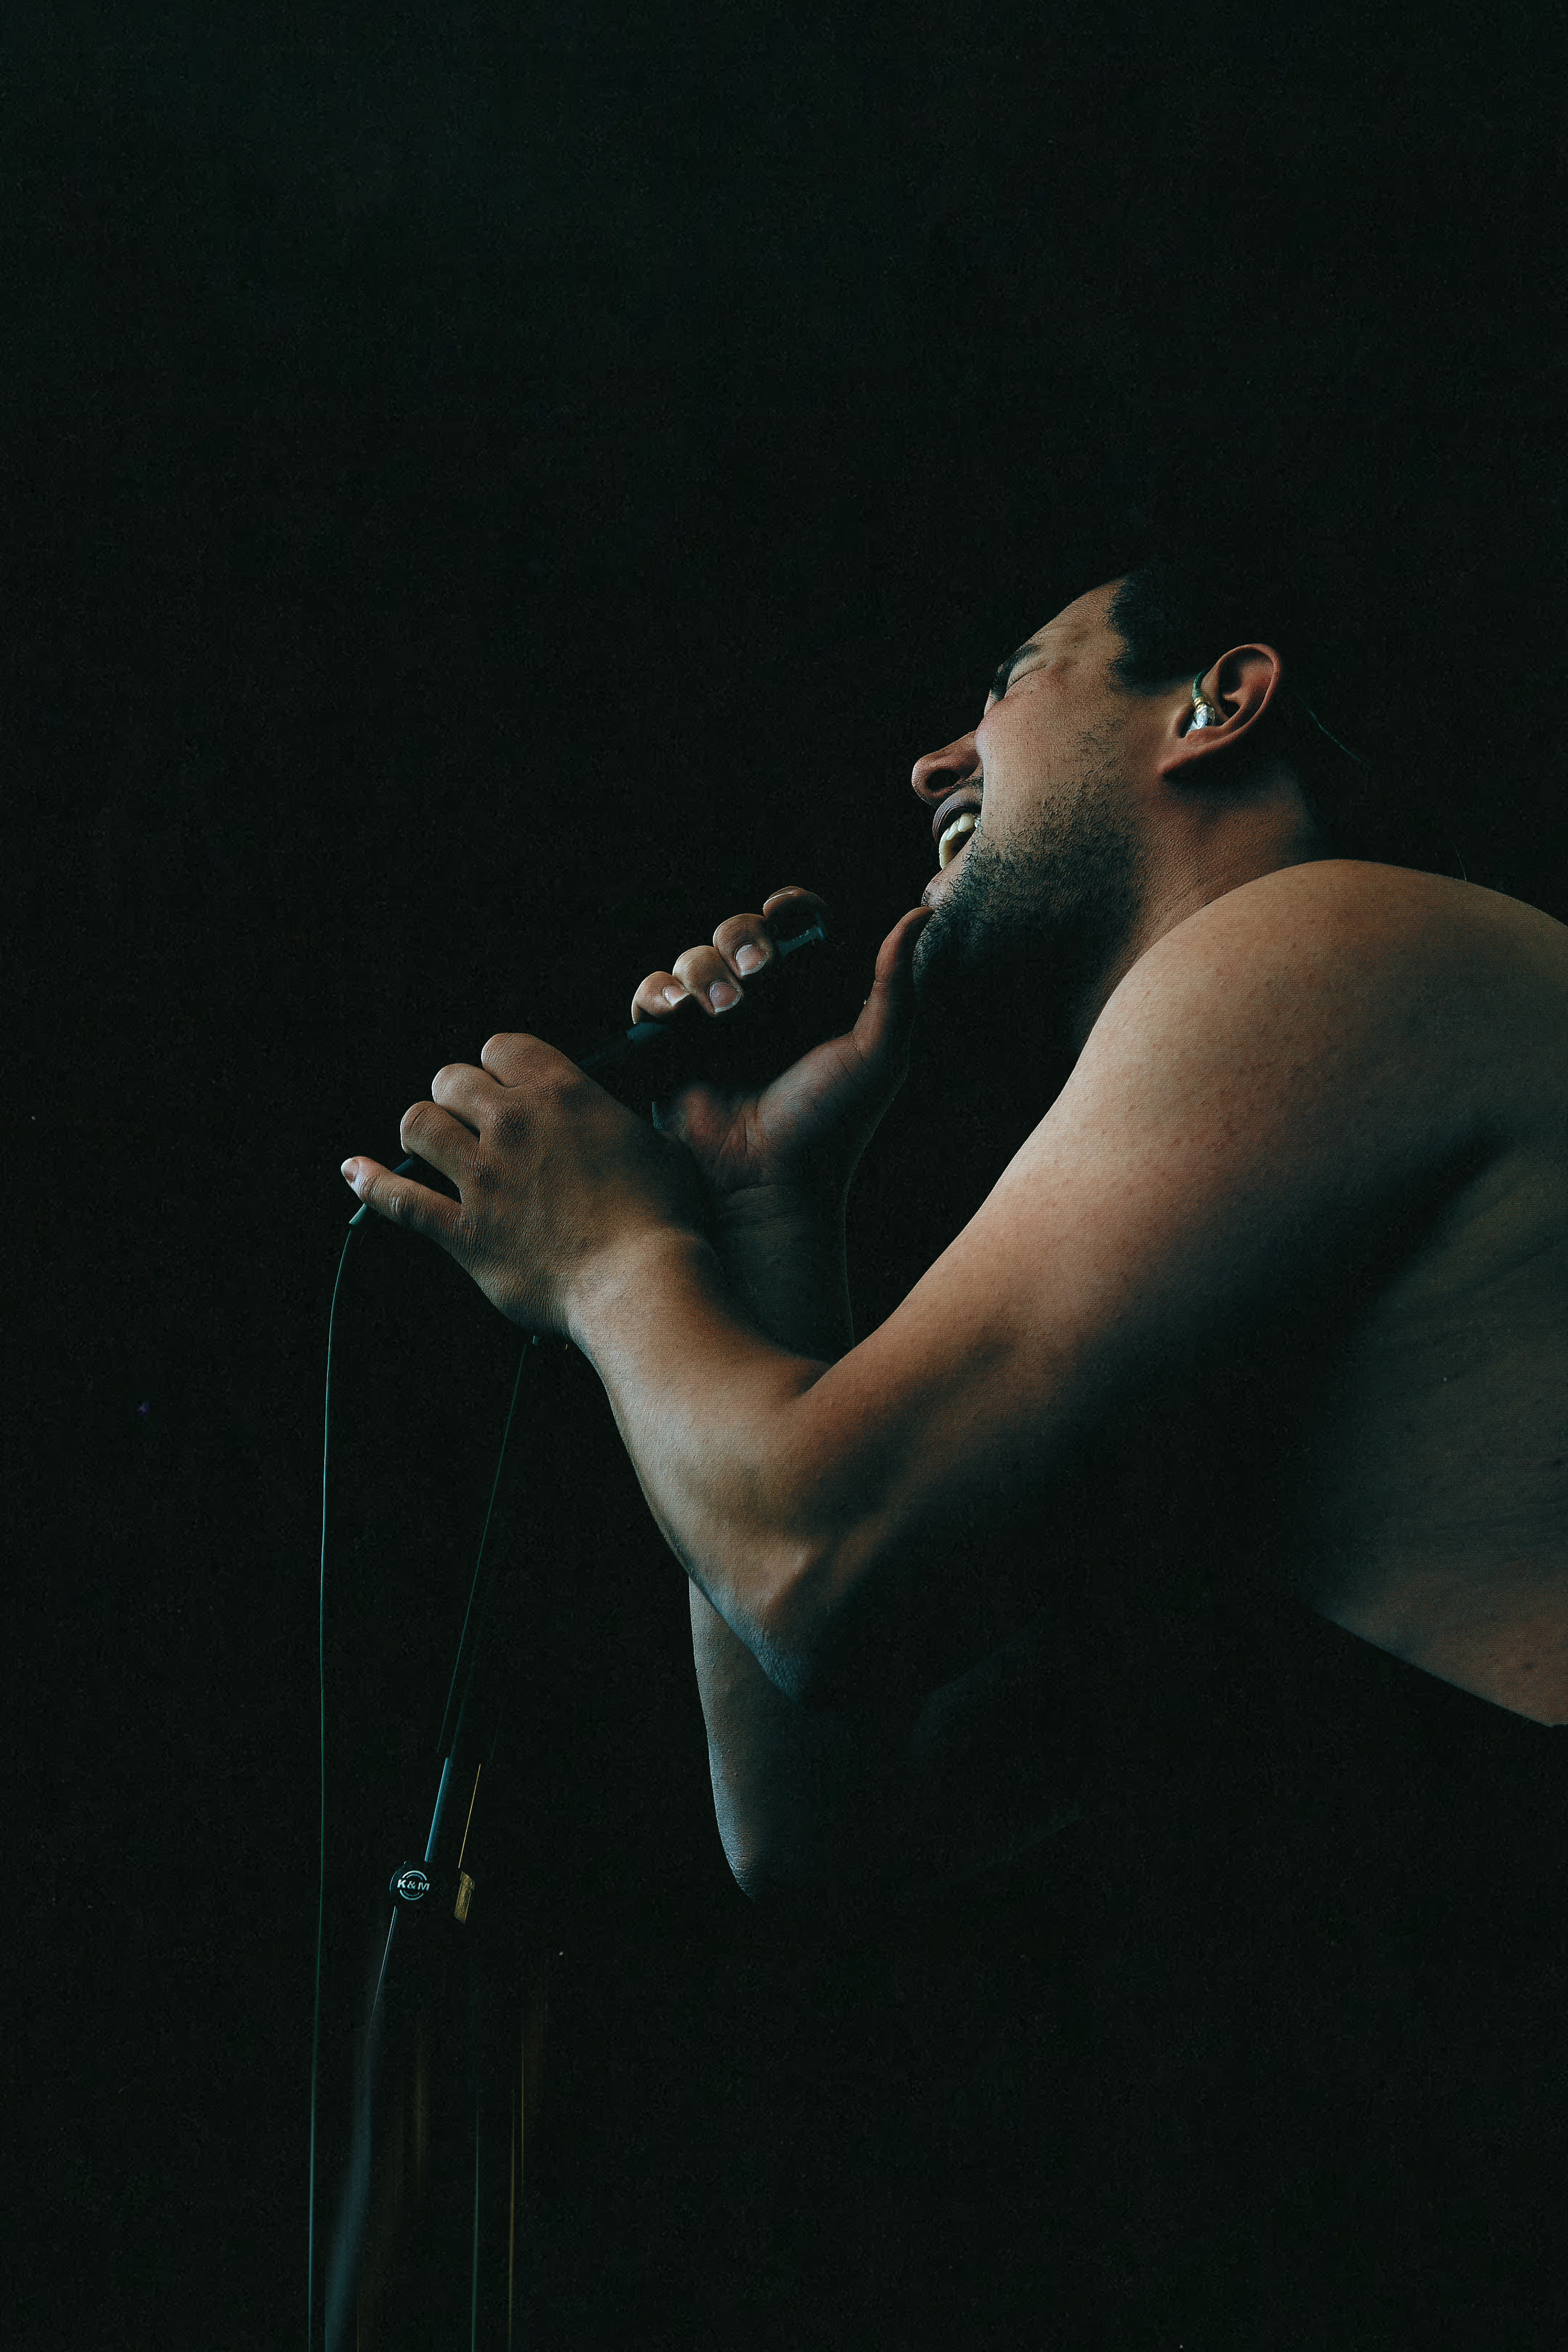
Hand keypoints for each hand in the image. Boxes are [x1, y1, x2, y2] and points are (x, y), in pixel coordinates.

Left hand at [341, 1034, 708, 1333]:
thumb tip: (617, 1126)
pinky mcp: (462, 1231)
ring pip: (419, 1126)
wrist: (640, 1285)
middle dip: (457, 1095)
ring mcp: (482, 1178)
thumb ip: (623, 1125)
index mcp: (562, 1094)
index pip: (503, 1047)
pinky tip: (356, 1172)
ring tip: (429, 1142)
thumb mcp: (658, 1147)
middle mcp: (513, 1126)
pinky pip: (398, 1200)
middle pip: (452, 1081)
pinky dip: (371, 1183)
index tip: (506, 1083)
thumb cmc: (662, 1221)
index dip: (501, 1064)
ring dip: (422, 1129)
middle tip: (469, 1117)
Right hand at [630, 887, 930, 1216]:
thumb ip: (896, 984)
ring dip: (707, 972)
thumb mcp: (878, 1052)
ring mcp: (712, 1024)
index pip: (795, 927)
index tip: (785, 910)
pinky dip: (661, 994)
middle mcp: (761, 1003)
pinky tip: (682, 1015)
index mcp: (810, 996)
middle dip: (744, 939)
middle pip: (739, 931)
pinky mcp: (670, 1046)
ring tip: (726, 1012)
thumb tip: (920, 913)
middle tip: (761, 974)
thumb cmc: (831, 1124)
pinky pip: (652, 995)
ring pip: (695, 958)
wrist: (769, 1183)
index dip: (789, 908)